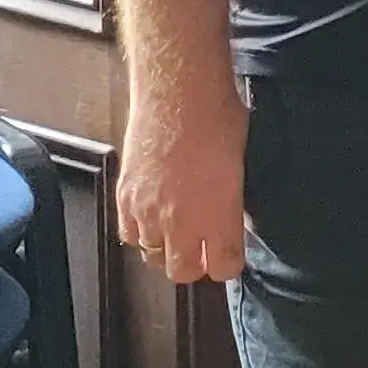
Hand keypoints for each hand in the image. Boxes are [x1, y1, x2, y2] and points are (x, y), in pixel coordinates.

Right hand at [115, 86, 247, 285]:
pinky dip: (140, 232)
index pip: (224, 267)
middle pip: (183, 272)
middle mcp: (182, 223)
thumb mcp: (243, 165)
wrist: (178, 96)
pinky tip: (152, 217)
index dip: (228, 263)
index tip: (229, 254)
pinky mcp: (125, 199)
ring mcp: (148, 213)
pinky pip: (129, 234)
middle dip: (194, 265)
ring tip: (176, 231)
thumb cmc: (219, 120)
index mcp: (219, 217)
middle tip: (201, 249)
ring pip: (152, 256)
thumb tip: (231, 216)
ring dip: (165, 249)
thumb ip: (233, 202)